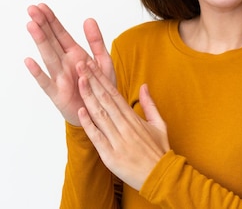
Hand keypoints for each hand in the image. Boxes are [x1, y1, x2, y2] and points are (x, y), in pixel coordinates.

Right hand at [24, 3, 115, 125]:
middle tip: (31, 9)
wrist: (101, 113)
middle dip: (42, 25)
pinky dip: (38, 72)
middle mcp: (64, 64)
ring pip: (48, 56)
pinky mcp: (57, 94)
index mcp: (75, 54)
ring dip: (40, 41)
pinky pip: (46, 82)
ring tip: (31, 25)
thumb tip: (88, 19)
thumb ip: (96, 41)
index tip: (41, 6)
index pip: (61, 34)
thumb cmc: (101, 88)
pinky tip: (29, 61)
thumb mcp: (103, 61)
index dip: (51, 20)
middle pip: (51, 41)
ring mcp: (59, 78)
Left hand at [77, 59, 169, 190]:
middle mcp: (125, 126)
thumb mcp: (159, 124)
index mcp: (134, 118)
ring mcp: (118, 140)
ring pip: (100, 114)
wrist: (162, 176)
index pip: (115, 93)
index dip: (102, 78)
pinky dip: (89, 124)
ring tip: (79, 80)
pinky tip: (81, 111)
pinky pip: (98, 137)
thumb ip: (150, 104)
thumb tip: (144, 85)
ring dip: (88, 96)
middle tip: (81, 64)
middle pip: (105, 99)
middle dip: (92, 80)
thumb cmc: (159, 151)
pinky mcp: (111, 156)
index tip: (92, 65)